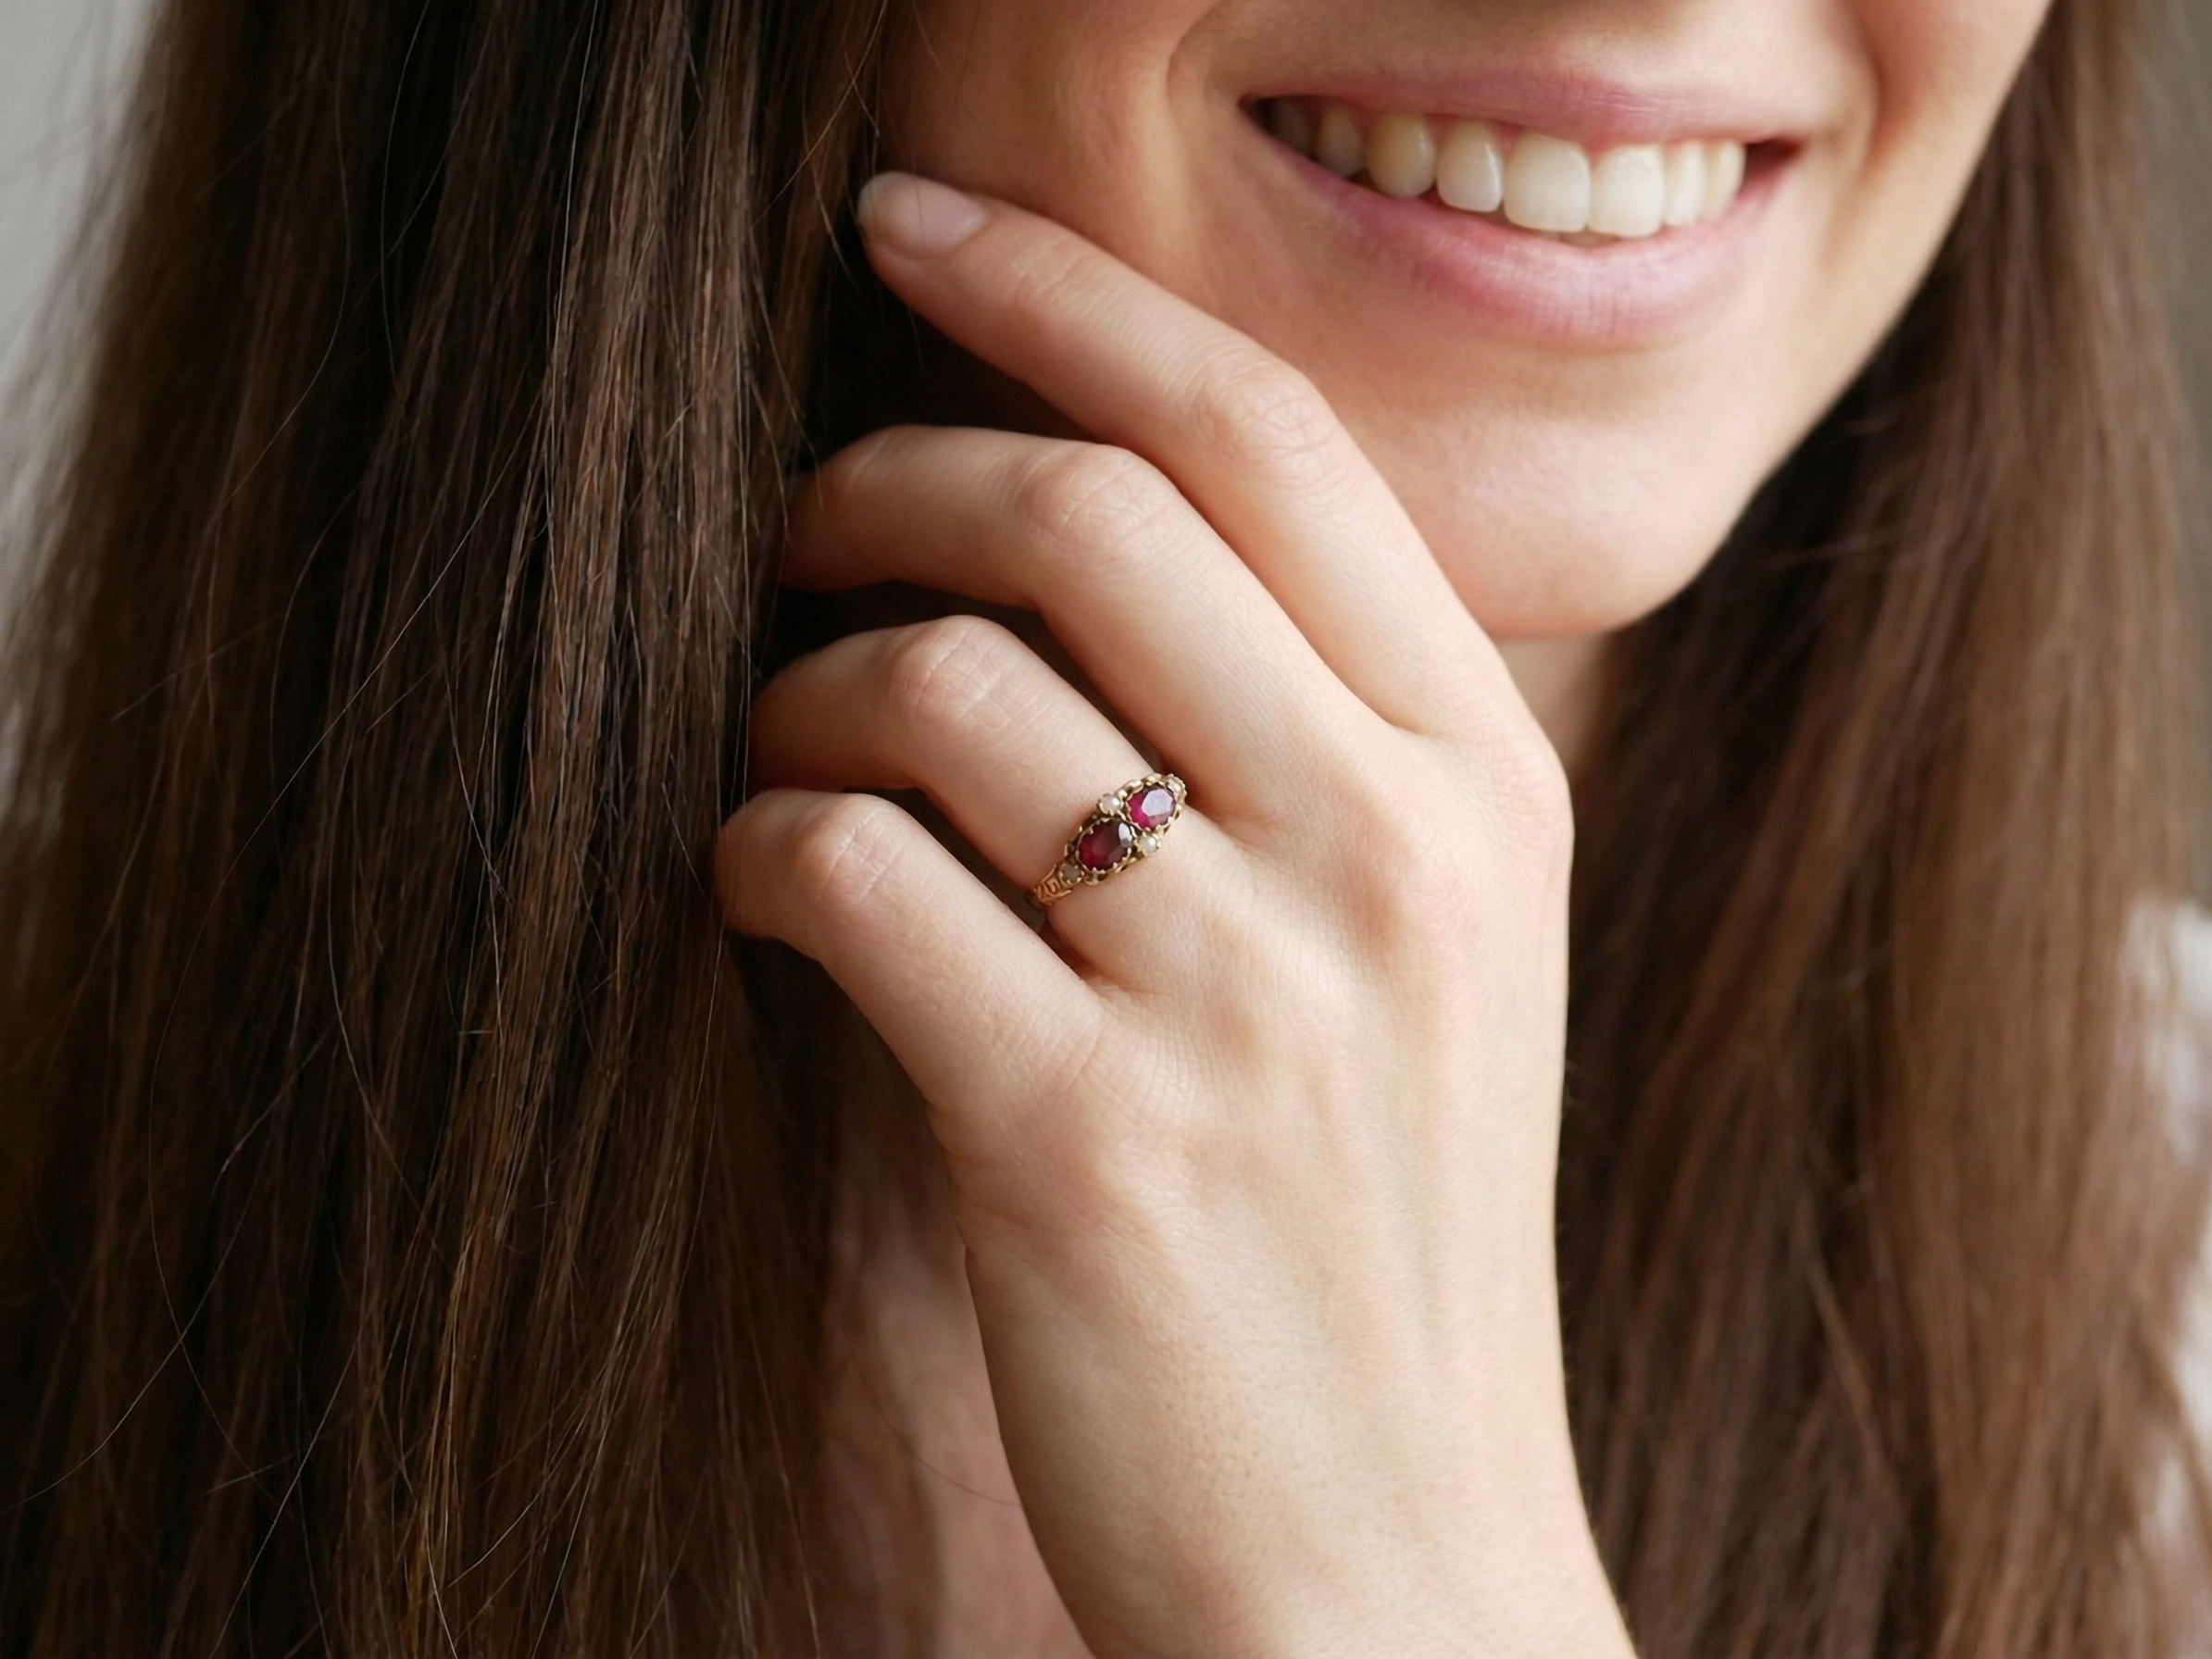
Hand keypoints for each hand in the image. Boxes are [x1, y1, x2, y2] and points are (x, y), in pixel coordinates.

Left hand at [717, 172, 1631, 1658]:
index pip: (1269, 434)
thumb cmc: (1381, 1241)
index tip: (914, 232)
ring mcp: (1244, 999)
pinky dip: (760, 844)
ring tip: (782, 742)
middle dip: (886, 473)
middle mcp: (1390, 856)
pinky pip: (848, 873)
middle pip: (1085, 508)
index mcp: (1486, 782)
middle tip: (797, 519)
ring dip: (802, 683)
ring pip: (939, 683)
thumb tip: (1082, 526)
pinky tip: (765, 886)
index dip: (1071, 292)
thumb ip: (1320, 734)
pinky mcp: (1080, 1141)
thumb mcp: (1435, 955)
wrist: (1388, 1567)